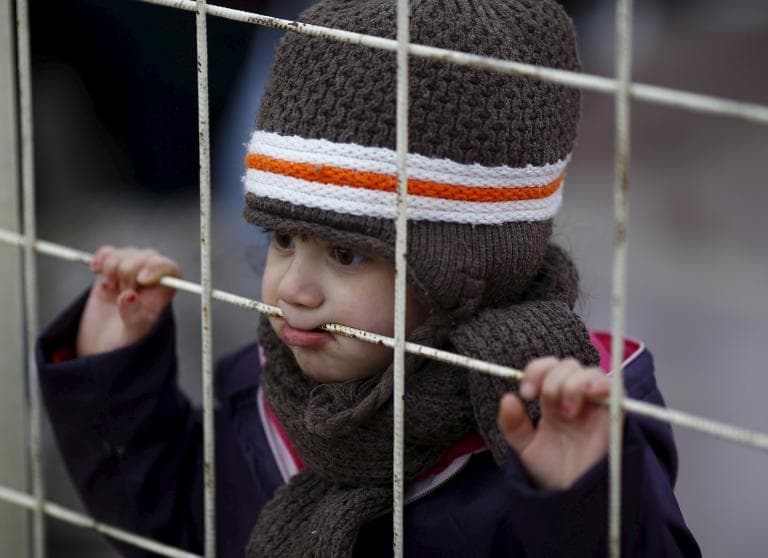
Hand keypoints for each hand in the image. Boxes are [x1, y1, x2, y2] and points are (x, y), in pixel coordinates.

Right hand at [76, 246, 180, 356]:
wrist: (102, 344)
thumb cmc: (125, 342)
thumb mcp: (132, 335)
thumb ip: (133, 316)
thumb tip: (129, 296)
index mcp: (164, 292)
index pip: (169, 268)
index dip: (157, 268)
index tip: (141, 279)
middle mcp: (151, 278)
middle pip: (145, 257)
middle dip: (128, 271)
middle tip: (119, 291)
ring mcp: (131, 272)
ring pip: (125, 253)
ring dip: (113, 267)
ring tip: (110, 288)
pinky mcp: (111, 270)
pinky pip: (108, 252)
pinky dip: (101, 259)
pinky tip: (96, 270)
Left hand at [497, 357, 617, 489]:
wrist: (571, 495)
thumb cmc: (552, 471)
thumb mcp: (525, 447)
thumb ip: (512, 424)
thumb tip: (507, 398)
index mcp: (553, 401)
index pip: (548, 369)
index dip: (536, 372)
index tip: (526, 393)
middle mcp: (575, 399)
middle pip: (568, 365)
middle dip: (553, 380)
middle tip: (548, 405)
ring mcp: (595, 405)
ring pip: (589, 372)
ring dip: (572, 383)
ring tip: (567, 411)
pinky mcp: (614, 415)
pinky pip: (615, 388)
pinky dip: (600, 383)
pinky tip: (588, 393)